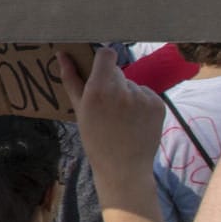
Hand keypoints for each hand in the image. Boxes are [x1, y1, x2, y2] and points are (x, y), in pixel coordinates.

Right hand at [60, 47, 163, 180]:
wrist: (123, 167)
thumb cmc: (95, 139)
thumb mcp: (79, 110)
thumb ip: (71, 79)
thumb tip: (62, 54)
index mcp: (99, 89)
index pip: (106, 54)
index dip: (102, 60)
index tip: (98, 71)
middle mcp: (123, 90)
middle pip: (117, 71)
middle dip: (111, 82)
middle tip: (107, 106)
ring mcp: (143, 97)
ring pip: (131, 84)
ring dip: (126, 94)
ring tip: (122, 118)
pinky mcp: (158, 104)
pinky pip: (145, 94)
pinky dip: (140, 103)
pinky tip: (134, 120)